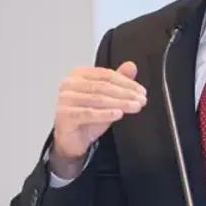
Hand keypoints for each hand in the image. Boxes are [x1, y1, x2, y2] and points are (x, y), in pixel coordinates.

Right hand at [49, 62, 145, 177]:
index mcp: (78, 74)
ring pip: (97, 99)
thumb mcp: (107, 98)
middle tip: (141, 100)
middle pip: (102, 86)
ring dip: (120, 103)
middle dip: (125, 93)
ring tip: (134, 107)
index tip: (141, 91)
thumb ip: (118, 81)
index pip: (106, 75)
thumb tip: (131, 66)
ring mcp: (65, 99)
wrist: (72, 139)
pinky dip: (105, 113)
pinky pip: (88, 113)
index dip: (126, 82)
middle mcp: (69, 84)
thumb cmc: (87, 117)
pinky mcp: (64, 115)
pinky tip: (119, 114)